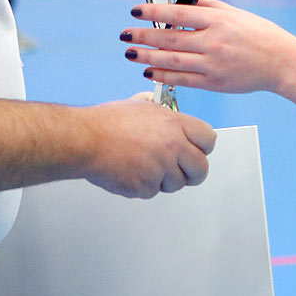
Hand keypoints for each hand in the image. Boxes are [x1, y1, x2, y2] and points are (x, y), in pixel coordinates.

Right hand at [82, 95, 215, 197]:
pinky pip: (153, 191)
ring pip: (177, 184)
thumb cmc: (107, 122)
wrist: (86, 140)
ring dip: (165, 180)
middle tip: (182, 170)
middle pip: (201, 169)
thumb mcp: (140, 104)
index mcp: (175, 125)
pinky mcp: (146, 187)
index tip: (197, 150)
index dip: (203, 147)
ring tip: (144, 165)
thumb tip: (161, 107)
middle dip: (192, 172)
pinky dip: (144, 186)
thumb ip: (158, 109)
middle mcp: (173, 147)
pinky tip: (131, 171)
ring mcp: (161, 169)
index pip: (208, 139)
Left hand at [120, 0, 295, 94]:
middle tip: (124, 35)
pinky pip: (183, 79)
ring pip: (173, 61)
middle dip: (143, 37)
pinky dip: (164, 75)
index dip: (154, 12)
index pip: (179, 14)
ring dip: (148, 58)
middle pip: (171, 39)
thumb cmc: (257, 33)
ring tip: (131, 54)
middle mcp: (214, 42)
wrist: (281, 62)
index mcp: (219, 20)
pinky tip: (149, 71)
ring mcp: (214, 64)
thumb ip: (200, 2)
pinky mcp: (215, 83)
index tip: (136, 10)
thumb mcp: (231, 12)